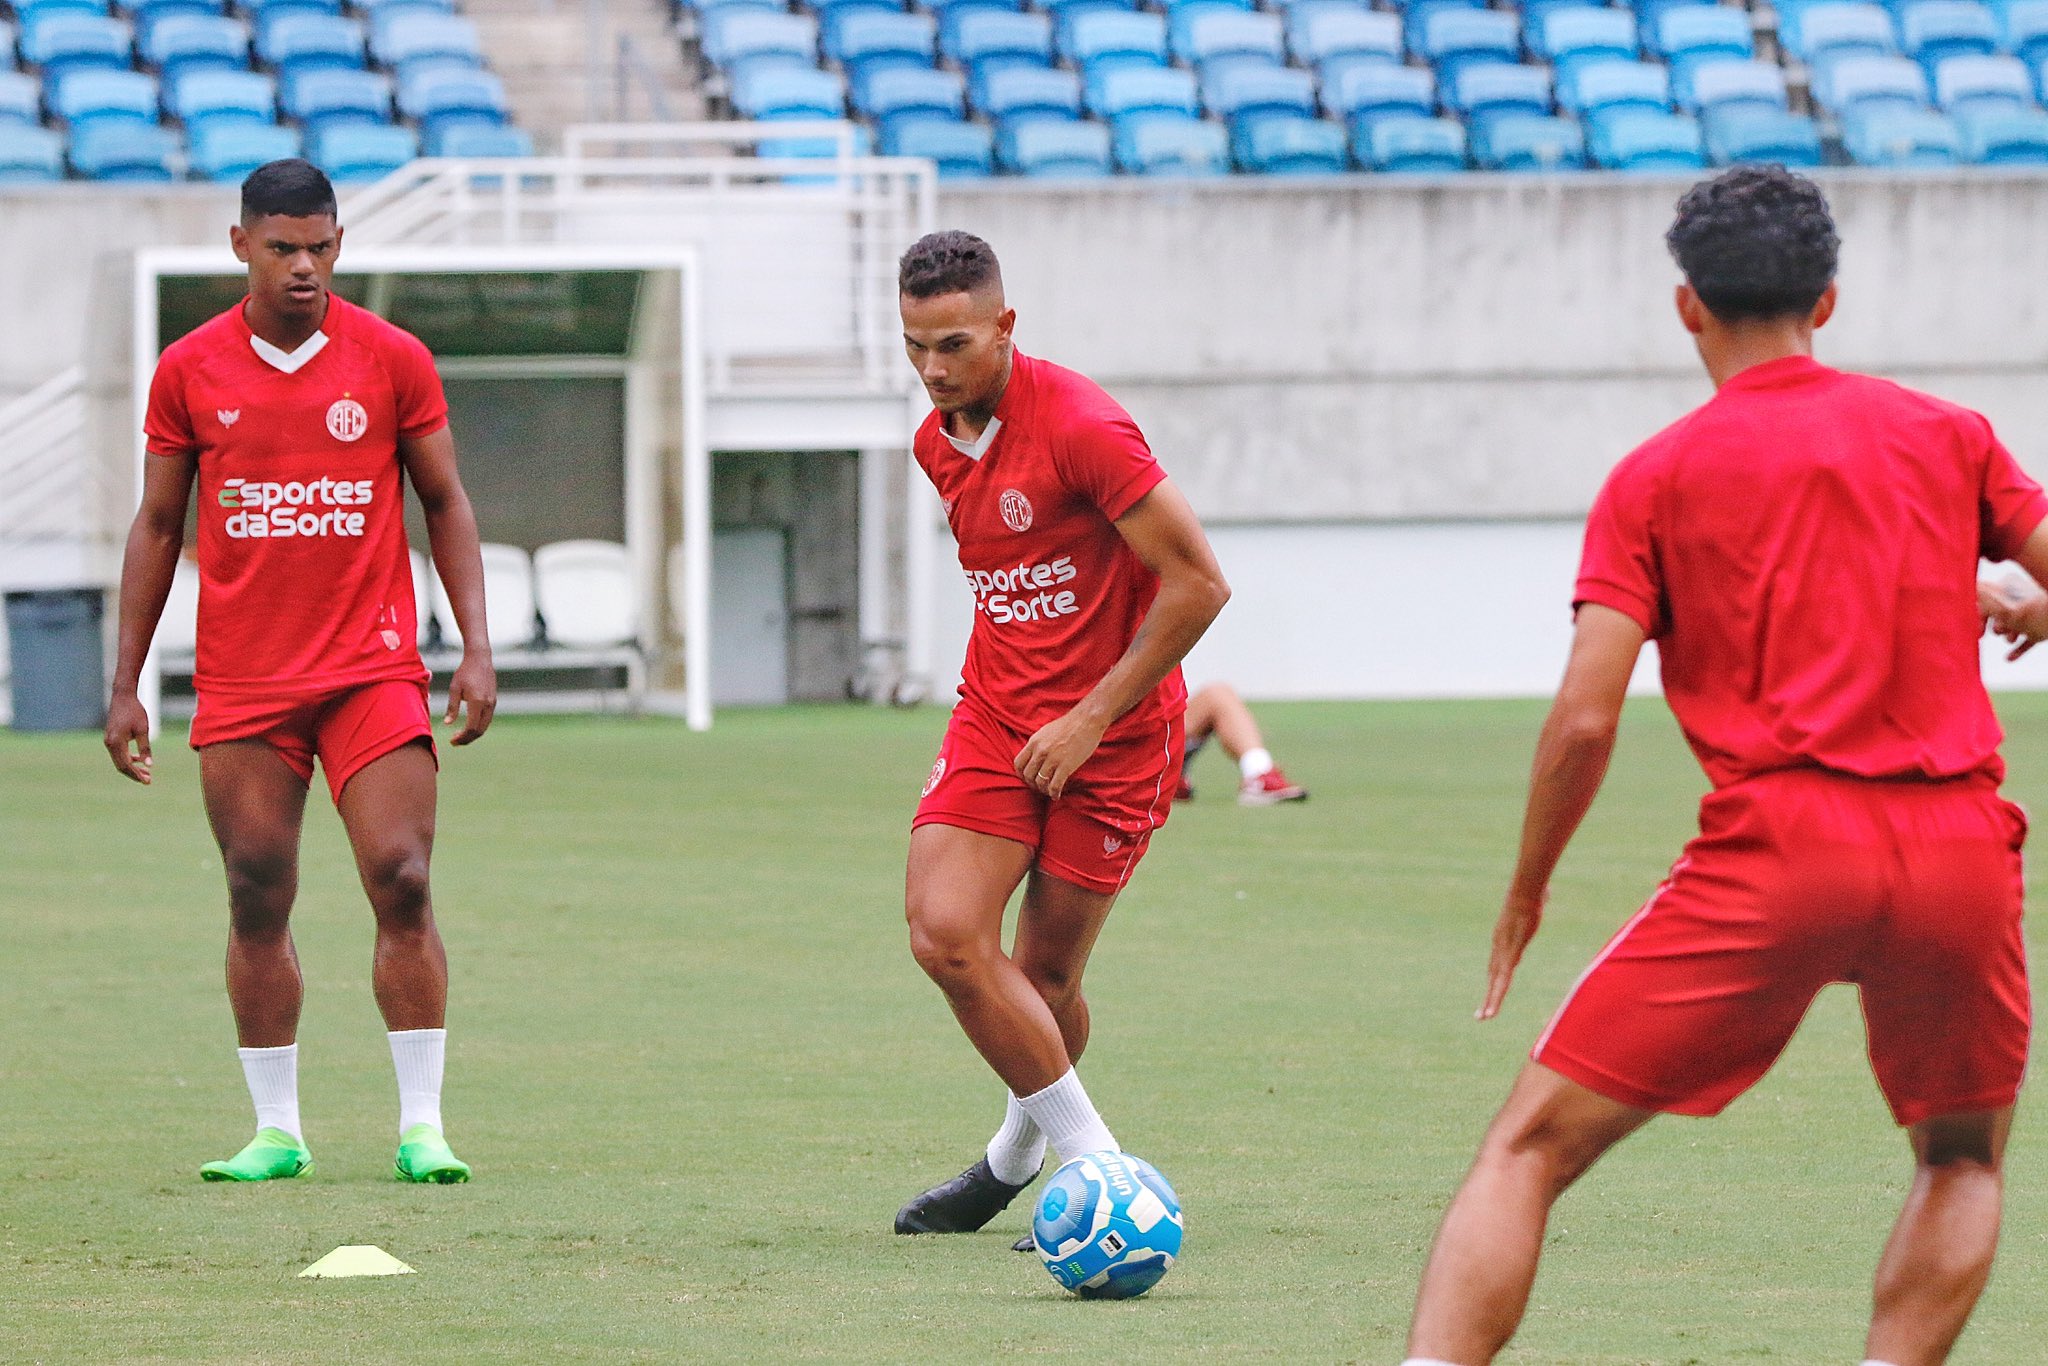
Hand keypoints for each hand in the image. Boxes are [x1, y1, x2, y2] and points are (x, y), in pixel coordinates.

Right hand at [103, 692, 152, 784]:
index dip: (136, 774)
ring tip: (146, 773)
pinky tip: (139, 760)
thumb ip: (145, 748)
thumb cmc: (135, 711)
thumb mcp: (143, 730)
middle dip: (134, 774)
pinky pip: (119, 753)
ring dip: (132, 767)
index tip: (147, 781)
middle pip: (121, 765)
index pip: (125, 765)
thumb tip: (149, 765)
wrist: (123, 696)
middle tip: (148, 780)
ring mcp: (108, 740)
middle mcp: (109, 743)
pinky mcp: (111, 737)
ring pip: (119, 760)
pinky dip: (128, 758)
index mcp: (116, 742)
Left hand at [444, 652, 496, 744]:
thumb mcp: (454, 689)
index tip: (452, 741)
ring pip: (485, 726)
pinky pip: (486, 719)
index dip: (462, 737)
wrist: (480, 659)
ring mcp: (492, 703)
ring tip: (460, 735)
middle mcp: (488, 704)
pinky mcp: (493, 701)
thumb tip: (448, 724)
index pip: (471, 727)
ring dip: (473, 733)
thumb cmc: (465, 672)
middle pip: (480, 730)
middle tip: (455, 742)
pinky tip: (468, 725)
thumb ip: (452, 707)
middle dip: (467, 739)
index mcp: (477, 702)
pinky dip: (478, 726)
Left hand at [1014, 707, 1107, 797]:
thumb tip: (1033, 756)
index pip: (1018, 763)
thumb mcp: (1046, 731)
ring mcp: (1053, 759)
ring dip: (1043, 790)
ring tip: (1048, 791)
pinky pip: (1055, 785)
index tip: (1027, 778)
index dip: (1021, 774)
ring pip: (1040, 782)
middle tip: (1039, 787)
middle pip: (1028, 775)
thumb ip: (1038, 744)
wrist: (1087, 720)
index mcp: (1034, 742)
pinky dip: (1054, 793)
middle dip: (1032, 784)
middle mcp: (1040, 751)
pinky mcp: (1066, 766)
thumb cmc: (1069, 725)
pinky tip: (1056, 796)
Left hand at [1478, 890, 1545, 1020]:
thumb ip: (1538, 901)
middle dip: (1489, 995)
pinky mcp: (1510, 953)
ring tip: (1486, 1017)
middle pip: (1493, 975)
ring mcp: (1504, 951)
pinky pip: (1503, 978)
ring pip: (1497, 981)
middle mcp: (1500, 946)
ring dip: (1492, 1000)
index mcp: (1504, 938)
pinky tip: (1494, 1005)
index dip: (1495, 978)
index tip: (1492, 991)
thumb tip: (1545, 891)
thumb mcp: (1534, 901)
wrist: (1526, 890)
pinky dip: (1497, 993)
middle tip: (1480, 1015)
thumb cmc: (1531, 892)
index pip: (1498, 963)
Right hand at [1981, 576, 2047, 660]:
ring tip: (2011, 638)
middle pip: (1999, 614)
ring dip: (2007, 636)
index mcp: (2010, 586)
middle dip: (1996, 626)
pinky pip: (2025, 641)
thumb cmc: (2034, 611)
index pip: (1986, 599)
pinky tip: (2009, 657)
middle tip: (1998, 630)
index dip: (1979, 615)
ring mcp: (2032, 614)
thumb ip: (1981, 598)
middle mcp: (2020, 598)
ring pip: (2013, 627)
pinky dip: (2017, 649)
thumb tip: (1970, 590)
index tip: (1976, 628)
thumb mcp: (2000, 605)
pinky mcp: (2042, 630)